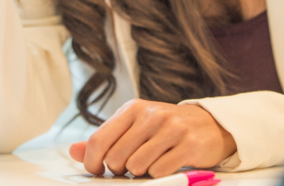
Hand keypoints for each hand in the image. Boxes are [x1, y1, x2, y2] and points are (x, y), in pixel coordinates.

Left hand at [68, 100, 235, 177]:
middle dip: (120, 170)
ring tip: (151, 163)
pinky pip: (160, 171)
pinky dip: (160, 174)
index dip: (93, 162)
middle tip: (131, 167)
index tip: (98, 171)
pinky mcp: (189, 145)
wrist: (209, 124)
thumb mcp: (134, 127)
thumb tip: (74, 151)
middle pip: (116, 157)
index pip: (99, 140)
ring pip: (137, 166)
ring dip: (141, 173)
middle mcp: (150, 115)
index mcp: (132, 108)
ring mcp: (171, 129)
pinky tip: (166, 165)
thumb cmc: (165, 129)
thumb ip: (105, 139)